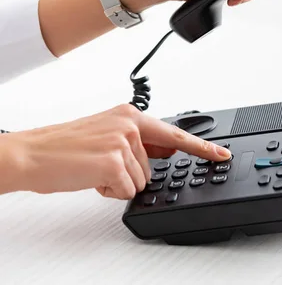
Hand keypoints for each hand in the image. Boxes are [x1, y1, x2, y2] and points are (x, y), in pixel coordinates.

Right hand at [0, 104, 229, 197]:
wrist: (35, 153)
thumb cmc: (66, 147)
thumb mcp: (108, 135)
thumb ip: (140, 141)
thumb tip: (168, 151)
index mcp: (130, 115)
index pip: (173, 134)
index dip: (201, 147)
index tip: (221, 154)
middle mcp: (130, 124)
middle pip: (152, 168)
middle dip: (130, 175)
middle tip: (101, 165)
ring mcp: (123, 142)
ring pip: (140, 181)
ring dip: (117, 183)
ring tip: (94, 169)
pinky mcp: (113, 162)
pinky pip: (126, 190)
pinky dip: (109, 191)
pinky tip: (91, 177)